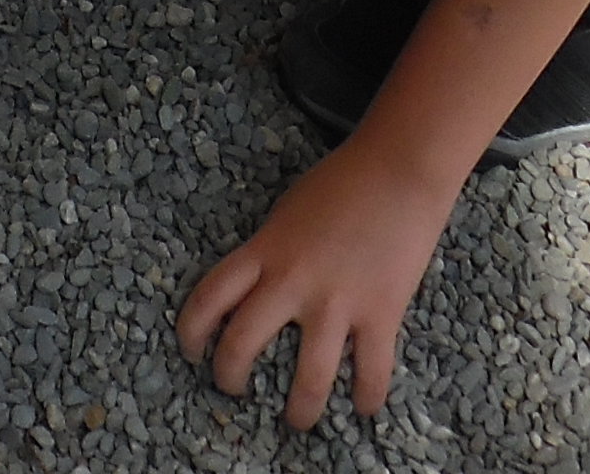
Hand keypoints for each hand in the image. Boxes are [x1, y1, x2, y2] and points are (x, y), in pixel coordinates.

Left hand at [177, 126, 458, 428]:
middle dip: (229, 377)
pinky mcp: (380, 313)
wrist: (399, 168)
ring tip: (297, 420)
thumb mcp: (287, 214)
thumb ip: (269, 254)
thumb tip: (258, 292)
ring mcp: (336, 301)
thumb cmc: (343, 183)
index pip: (208, 297)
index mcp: (264, 251)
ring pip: (308, 377)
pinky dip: (366, 397)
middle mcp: (292, 280)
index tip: (190, 351)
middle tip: (234, 390)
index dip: (189, 331)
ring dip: (299, 410)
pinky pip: (370, 371)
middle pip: (242, 343)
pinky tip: (362, 406)